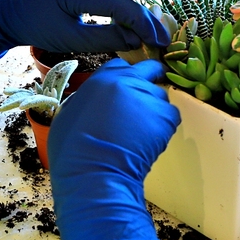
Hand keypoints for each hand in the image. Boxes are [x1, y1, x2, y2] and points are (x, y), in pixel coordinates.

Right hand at [47, 59, 178, 239]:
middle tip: (147, 100)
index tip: (126, 90)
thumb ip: (86, 99)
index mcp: (101, 79)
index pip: (120, 66)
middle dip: (151, 79)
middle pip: (148, 70)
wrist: (94, 173)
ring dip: (154, 109)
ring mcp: (148, 98)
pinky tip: (150, 141)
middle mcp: (127, 81)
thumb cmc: (73, 151)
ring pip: (160, 96)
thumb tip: (94, 101)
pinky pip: (171, 116)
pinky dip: (164, 127)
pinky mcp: (165, 117)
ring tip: (142, 132)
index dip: (124, 78)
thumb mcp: (68, 114)